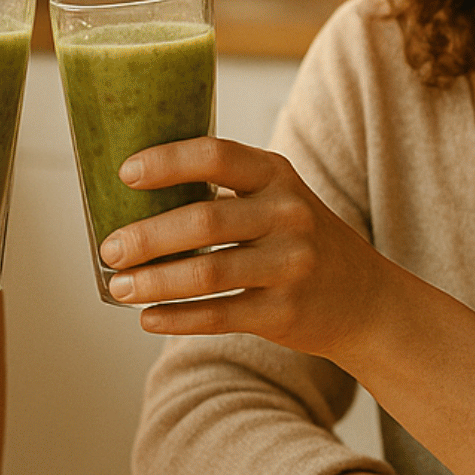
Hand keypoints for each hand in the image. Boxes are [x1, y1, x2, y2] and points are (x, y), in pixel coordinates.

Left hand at [97, 137, 410, 359]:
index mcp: (276, 175)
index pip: (216, 156)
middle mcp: (288, 215)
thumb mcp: (277, 200)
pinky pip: (219, 316)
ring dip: (153, 282)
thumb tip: (133, 203)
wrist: (365, 299)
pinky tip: (148, 318)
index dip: (167, 162)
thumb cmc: (298, 241)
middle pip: (204, 221)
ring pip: (207, 273)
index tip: (125, 174)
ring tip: (119, 287)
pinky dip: (177, 318)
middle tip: (109, 249)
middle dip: (147, 236)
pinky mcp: (285, 311)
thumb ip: (224, 194)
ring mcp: (290, 265)